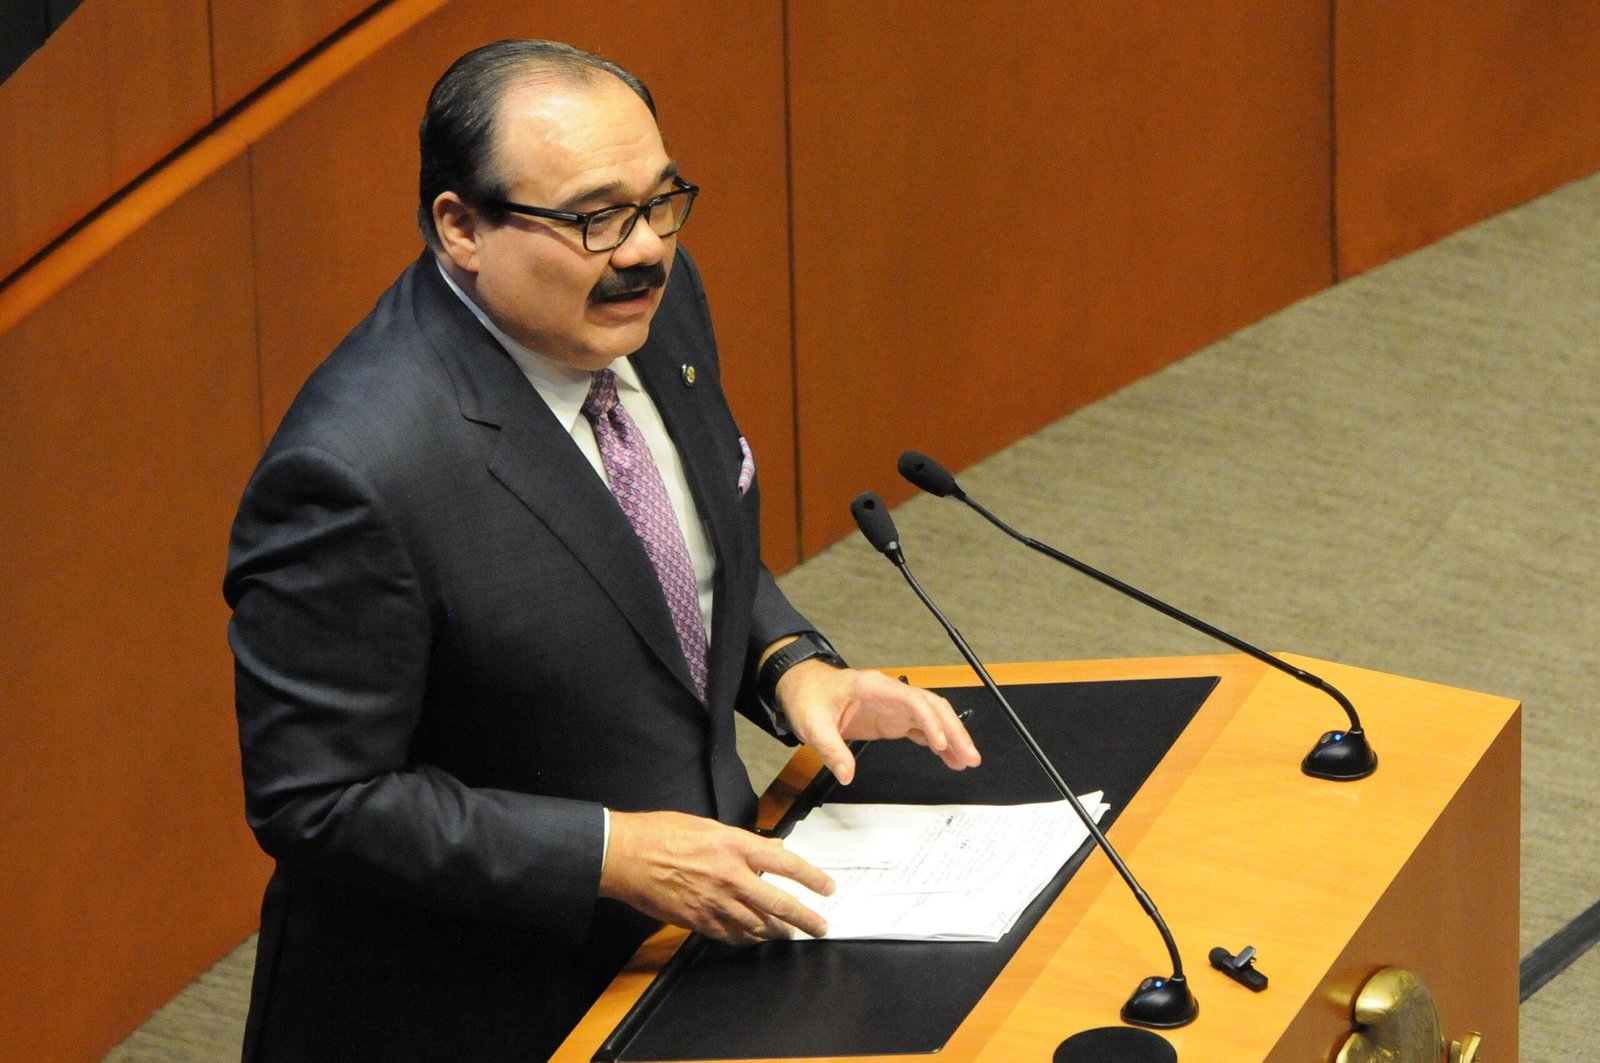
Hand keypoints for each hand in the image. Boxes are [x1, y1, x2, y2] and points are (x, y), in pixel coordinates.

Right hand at [599, 810, 834, 943]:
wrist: (625, 855)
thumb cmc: (661, 833)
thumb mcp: (708, 826)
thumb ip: (742, 841)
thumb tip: (769, 849)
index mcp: (734, 845)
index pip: (784, 863)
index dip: (811, 877)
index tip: (827, 888)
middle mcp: (729, 875)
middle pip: (778, 903)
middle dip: (804, 918)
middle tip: (820, 926)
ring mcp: (713, 901)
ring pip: (756, 924)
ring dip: (777, 931)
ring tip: (789, 934)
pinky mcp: (697, 920)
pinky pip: (730, 935)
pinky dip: (746, 938)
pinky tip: (753, 938)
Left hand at [776, 661, 981, 784]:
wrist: (802, 686)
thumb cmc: (808, 696)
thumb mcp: (812, 724)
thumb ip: (831, 749)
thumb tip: (846, 774)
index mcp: (873, 688)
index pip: (912, 699)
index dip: (929, 720)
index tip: (940, 743)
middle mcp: (889, 694)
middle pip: (931, 707)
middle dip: (954, 730)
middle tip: (970, 756)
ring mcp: (893, 706)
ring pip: (932, 717)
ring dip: (952, 736)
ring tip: (967, 760)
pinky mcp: (891, 719)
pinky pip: (922, 728)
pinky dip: (938, 742)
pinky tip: (949, 757)